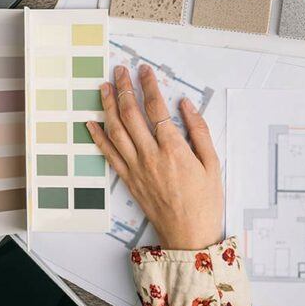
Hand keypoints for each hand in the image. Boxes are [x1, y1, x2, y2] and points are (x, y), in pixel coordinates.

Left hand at [86, 64, 222, 250]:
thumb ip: (199, 131)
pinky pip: (109, 154)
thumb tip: (185, 106)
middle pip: (131, 114)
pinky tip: (92, 123)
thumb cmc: (205, 201)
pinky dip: (98, 136)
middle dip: (124, 89)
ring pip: (116, 130)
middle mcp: (150, 156)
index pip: (156, 108)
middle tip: (120, 71)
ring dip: (107, 106)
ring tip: (104, 87)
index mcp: (174, 149)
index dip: (149, 86)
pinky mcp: (129, 179)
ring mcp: (136, 168)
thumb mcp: (213, 163)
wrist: (189, 235)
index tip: (145, 71)